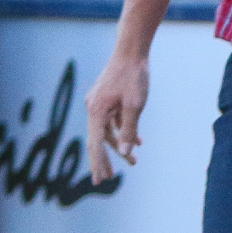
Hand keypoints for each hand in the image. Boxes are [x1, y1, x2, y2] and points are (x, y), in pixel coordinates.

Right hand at [84, 52, 148, 183]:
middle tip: (105, 180)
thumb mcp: (135, 106)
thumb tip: (125, 152)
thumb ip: (129, 130)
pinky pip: (114, 121)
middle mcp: (93, 109)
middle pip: (98, 140)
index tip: (100, 180)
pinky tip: (138, 141)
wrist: (131, 52)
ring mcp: (99, 104)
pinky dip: (124, 131)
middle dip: (104, 160)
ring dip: (120, 146)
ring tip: (133, 162)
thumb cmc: (134, 77)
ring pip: (108, 131)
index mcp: (96, 112)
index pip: (96, 144)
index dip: (98, 163)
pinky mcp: (107, 100)